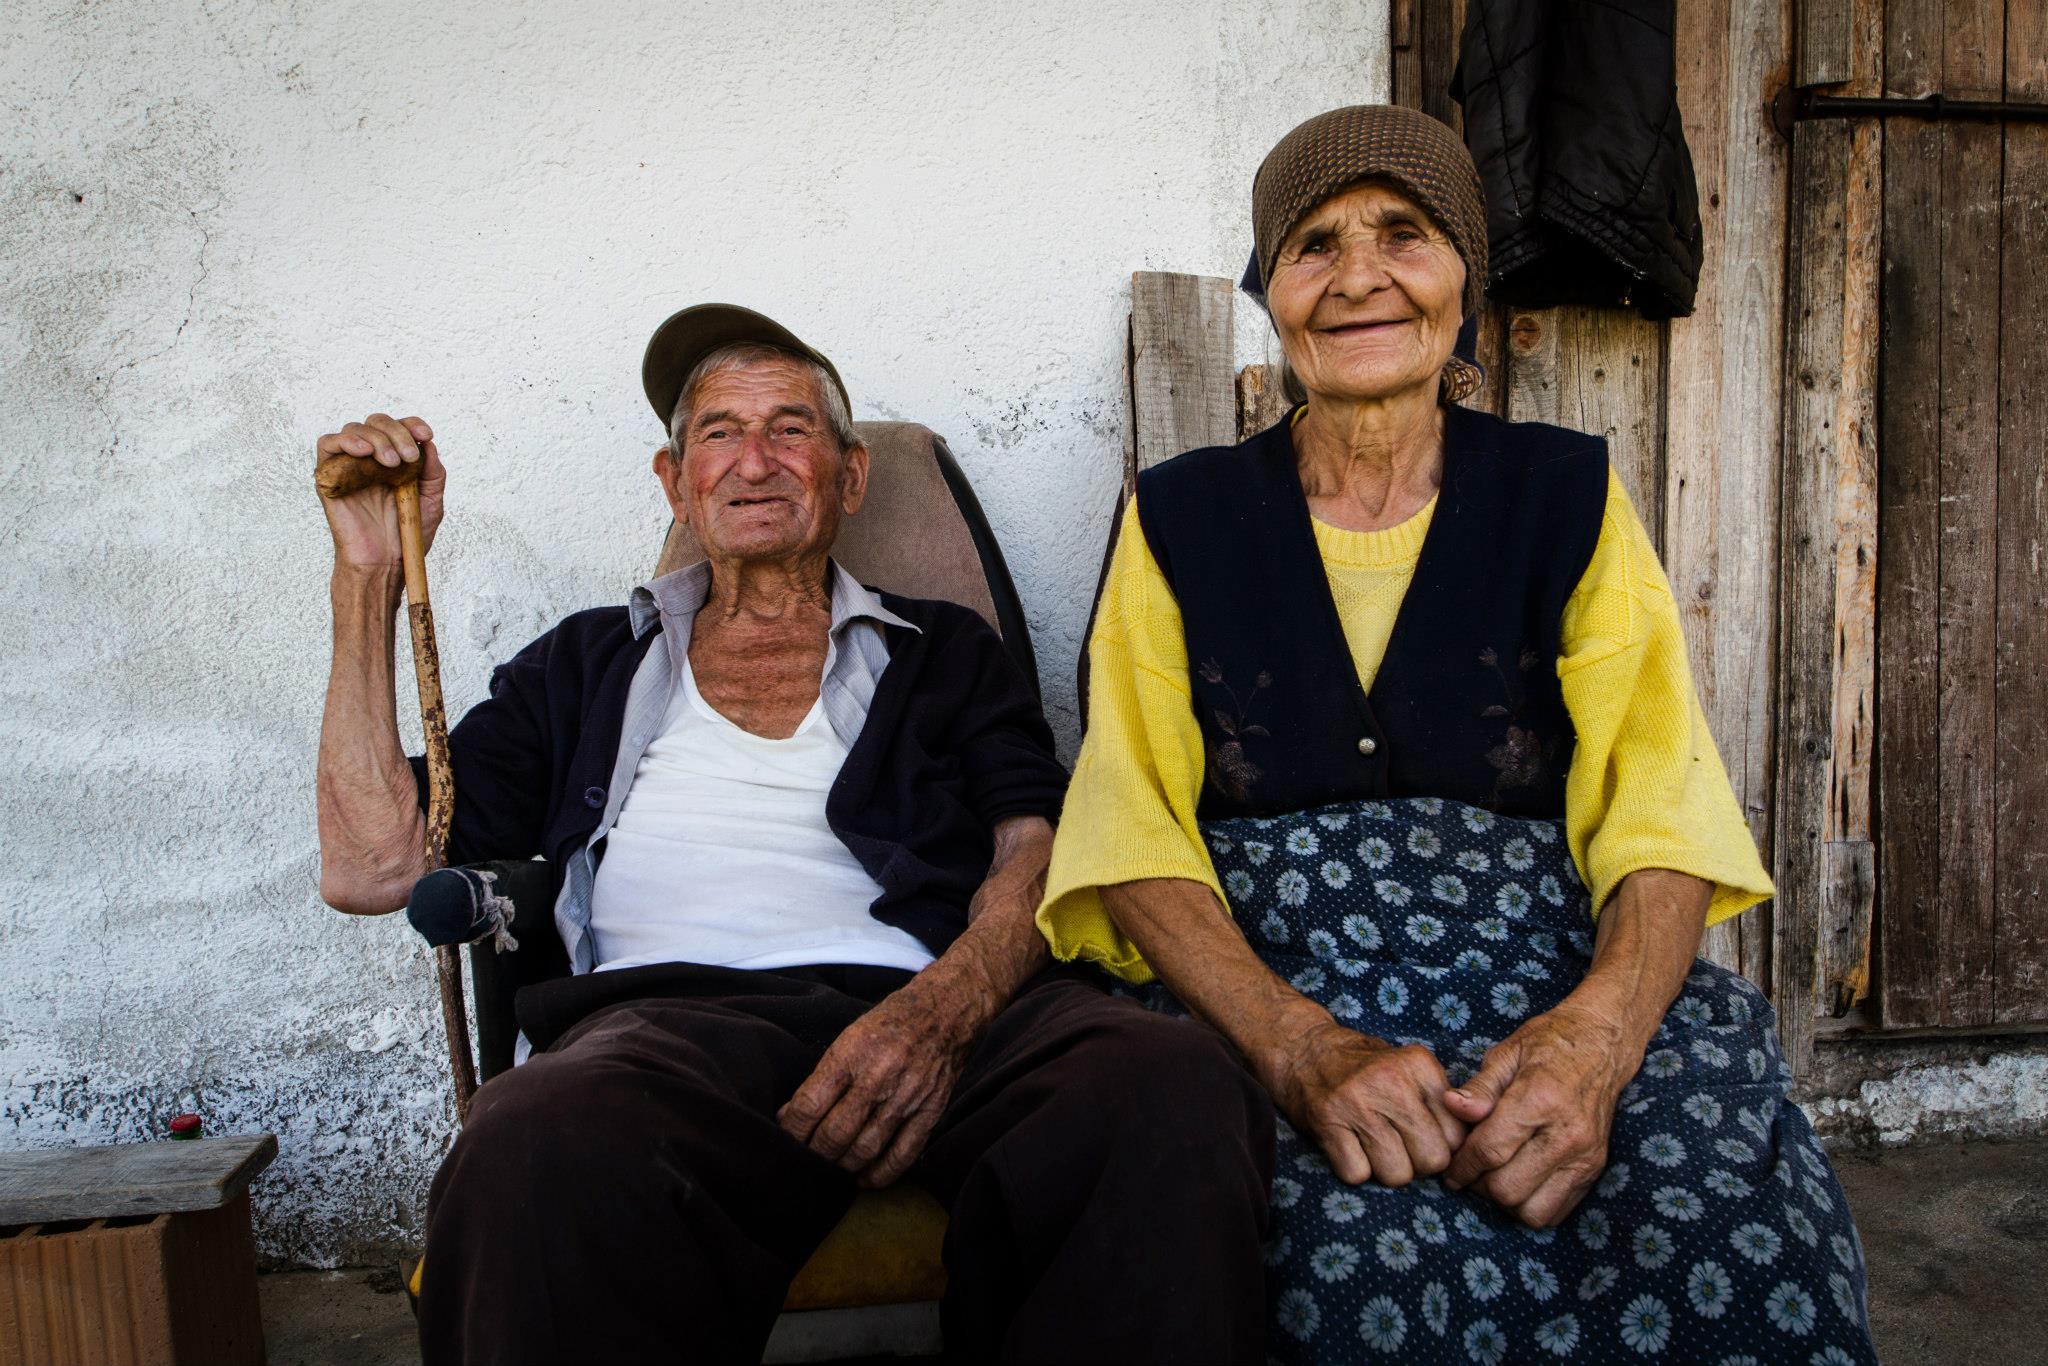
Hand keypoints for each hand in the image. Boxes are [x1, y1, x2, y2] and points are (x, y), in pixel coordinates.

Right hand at [315, 414, 445, 572]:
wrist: (384, 563)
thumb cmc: (406, 536)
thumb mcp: (431, 501)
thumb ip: (433, 473)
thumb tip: (428, 445)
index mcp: (395, 460)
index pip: (400, 428)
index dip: (412, 424)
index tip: (426, 435)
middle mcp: (370, 459)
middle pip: (377, 422)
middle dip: (396, 433)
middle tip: (408, 457)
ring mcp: (348, 466)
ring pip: (354, 429)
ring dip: (376, 438)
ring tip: (391, 462)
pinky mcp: (329, 476)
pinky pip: (327, 444)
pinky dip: (346, 440)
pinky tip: (364, 452)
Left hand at [777, 962, 995, 1187]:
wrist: (946, 1011)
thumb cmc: (890, 1023)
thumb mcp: (848, 1037)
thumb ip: (822, 1077)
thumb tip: (789, 1115)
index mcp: (852, 1054)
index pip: (810, 1104)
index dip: (792, 1129)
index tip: (786, 1138)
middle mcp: (878, 1078)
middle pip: (835, 1134)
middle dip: (814, 1153)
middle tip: (806, 1158)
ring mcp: (907, 1097)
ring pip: (865, 1149)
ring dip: (842, 1166)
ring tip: (831, 1167)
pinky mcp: (930, 1112)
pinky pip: (902, 1155)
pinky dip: (880, 1175)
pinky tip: (864, 1178)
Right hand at [1263, 1021, 1466, 1186]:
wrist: (1303, 1049)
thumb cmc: (1365, 1068)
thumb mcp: (1409, 1068)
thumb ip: (1441, 1101)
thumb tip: (1467, 1150)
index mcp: (1419, 1065)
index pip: (1457, 1135)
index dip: (1442, 1145)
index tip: (1422, 1137)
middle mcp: (1391, 1081)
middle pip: (1432, 1160)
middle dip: (1418, 1164)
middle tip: (1398, 1146)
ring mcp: (1357, 1103)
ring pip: (1397, 1175)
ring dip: (1385, 1170)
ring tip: (1372, 1145)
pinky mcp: (1327, 1123)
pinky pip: (1357, 1175)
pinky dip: (1355, 1170)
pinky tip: (1350, 1146)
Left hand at [1441, 1002, 1634, 1226]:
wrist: (1603, 1044)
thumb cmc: (1549, 1043)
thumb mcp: (1507, 1053)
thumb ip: (1479, 1088)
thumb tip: (1450, 1107)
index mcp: (1540, 1099)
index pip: (1490, 1150)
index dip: (1461, 1166)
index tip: (1450, 1171)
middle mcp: (1568, 1134)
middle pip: (1508, 1188)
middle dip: (1479, 1186)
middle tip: (1470, 1171)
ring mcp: (1586, 1156)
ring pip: (1532, 1211)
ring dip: (1505, 1201)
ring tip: (1495, 1177)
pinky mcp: (1595, 1169)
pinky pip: (1557, 1212)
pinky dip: (1531, 1205)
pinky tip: (1520, 1180)